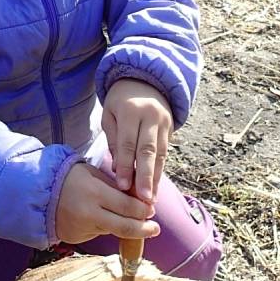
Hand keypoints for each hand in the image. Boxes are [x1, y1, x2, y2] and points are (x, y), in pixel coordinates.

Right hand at [56, 163, 158, 243]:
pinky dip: (104, 227)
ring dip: (124, 227)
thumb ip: (115, 187)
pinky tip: (101, 219)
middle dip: (143, 229)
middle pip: (125, 227)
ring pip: (112, 231)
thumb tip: (140, 199)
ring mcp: (82, 228)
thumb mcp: (93, 174)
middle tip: (155, 229)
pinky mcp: (76, 238)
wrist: (39, 192)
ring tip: (133, 222)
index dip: (143, 210)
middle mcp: (89, 213)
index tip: (151, 210)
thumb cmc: (70, 178)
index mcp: (95, 193)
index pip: (128, 206)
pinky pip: (98, 233)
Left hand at [101, 78, 172, 203]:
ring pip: (161, 154)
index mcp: (130, 111)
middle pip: (148, 150)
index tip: (122, 186)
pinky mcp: (171, 128)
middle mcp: (150, 116)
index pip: (128, 142)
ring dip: (155, 178)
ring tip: (151, 200)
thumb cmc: (120, 101)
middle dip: (145, 176)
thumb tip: (118, 169)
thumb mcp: (110, 115)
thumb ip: (114, 140)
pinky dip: (160, 171)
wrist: (145, 81)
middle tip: (143, 199)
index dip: (126, 165)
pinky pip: (166, 152)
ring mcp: (164, 122)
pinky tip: (156, 187)